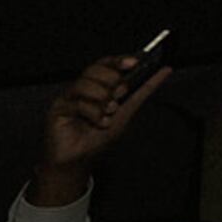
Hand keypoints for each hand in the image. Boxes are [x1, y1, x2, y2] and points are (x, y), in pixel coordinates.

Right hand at [42, 51, 168, 177]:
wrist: (79, 160)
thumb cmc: (97, 138)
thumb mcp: (127, 111)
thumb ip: (143, 91)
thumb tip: (164, 71)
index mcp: (96, 86)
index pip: (105, 64)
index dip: (118, 60)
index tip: (133, 63)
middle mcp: (81, 89)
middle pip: (94, 69)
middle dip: (111, 81)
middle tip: (118, 97)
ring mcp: (68, 98)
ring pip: (85, 84)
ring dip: (102, 99)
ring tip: (107, 113)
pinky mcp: (58, 109)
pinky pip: (77, 103)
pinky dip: (93, 113)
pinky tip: (98, 123)